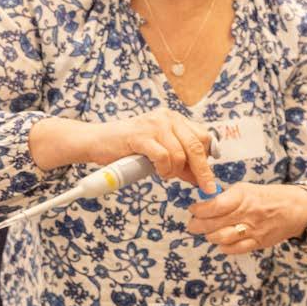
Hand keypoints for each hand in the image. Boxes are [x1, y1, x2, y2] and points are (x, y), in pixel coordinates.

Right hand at [29, 112, 216, 192]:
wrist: (96, 142)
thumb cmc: (127, 149)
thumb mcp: (160, 153)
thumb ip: (180, 161)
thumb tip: (201, 178)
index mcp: (175, 119)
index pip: (203, 137)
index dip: (208, 159)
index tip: (210, 178)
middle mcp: (168, 117)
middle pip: (196, 146)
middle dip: (203, 171)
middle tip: (206, 187)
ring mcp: (154, 124)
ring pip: (180, 154)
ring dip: (175, 171)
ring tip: (163, 174)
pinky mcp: (141, 134)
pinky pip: (163, 157)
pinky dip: (163, 169)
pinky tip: (156, 171)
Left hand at [187, 182, 306, 252]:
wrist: (296, 209)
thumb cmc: (268, 197)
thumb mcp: (248, 189)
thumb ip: (228, 197)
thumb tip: (206, 203)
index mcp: (243, 197)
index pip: (214, 206)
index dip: (199, 210)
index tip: (193, 209)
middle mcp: (247, 214)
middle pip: (213, 224)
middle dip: (197, 225)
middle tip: (193, 224)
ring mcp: (252, 230)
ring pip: (221, 238)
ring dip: (210, 236)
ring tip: (208, 233)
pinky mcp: (258, 243)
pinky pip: (235, 249)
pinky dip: (224, 247)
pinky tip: (222, 242)